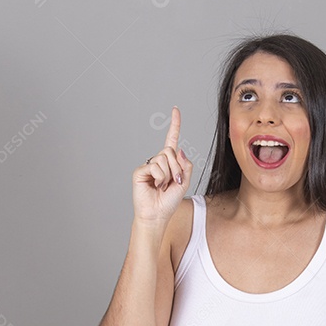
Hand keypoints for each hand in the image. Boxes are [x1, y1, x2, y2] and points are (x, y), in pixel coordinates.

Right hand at [133, 106, 191, 226]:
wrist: (157, 215)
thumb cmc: (168, 202)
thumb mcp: (184, 183)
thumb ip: (185, 166)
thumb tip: (180, 150)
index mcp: (169, 163)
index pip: (172, 140)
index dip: (175, 125)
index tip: (176, 110)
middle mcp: (158, 161)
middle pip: (170, 151)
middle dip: (176, 168)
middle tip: (173, 183)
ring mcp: (148, 165)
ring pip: (164, 158)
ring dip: (168, 175)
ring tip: (162, 186)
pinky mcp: (140, 171)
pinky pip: (155, 166)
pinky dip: (159, 178)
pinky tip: (155, 186)